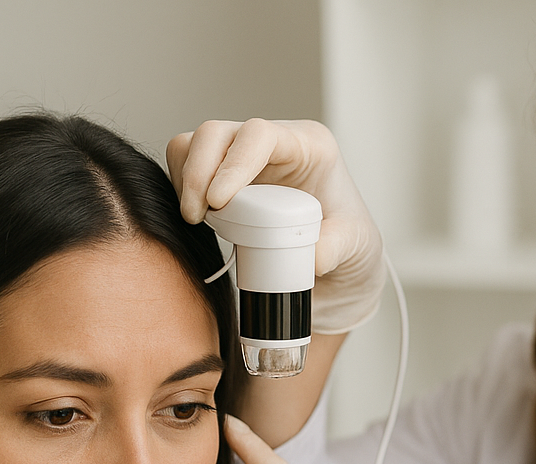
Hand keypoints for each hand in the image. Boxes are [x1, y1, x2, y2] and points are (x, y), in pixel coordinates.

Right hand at [166, 119, 383, 334]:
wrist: (334, 246)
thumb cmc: (345, 235)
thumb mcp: (354, 246)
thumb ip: (335, 250)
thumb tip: (310, 259)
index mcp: (308, 146)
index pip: (260, 135)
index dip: (234, 163)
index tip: (219, 201)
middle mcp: (272, 141)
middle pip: (217, 132)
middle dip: (198, 173)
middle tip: (198, 217)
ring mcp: (243, 153)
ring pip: (194, 143)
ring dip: (186, 180)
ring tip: (198, 218)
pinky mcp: (222, 169)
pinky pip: (186, 162)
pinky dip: (181, 187)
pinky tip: (197, 215)